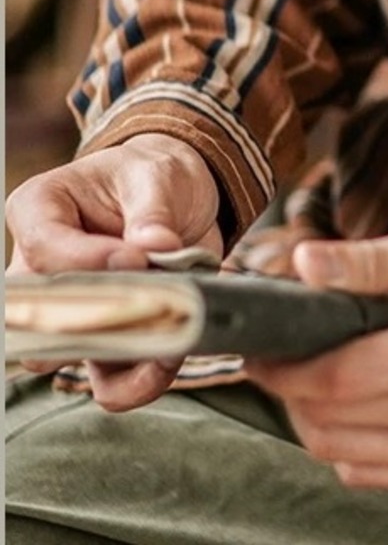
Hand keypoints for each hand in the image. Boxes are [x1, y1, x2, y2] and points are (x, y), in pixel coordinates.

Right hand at [5, 133, 222, 409]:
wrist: (181, 195)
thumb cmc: (154, 175)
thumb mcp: (157, 176)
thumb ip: (153, 211)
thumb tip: (156, 248)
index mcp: (39, 212)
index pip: (44, 248)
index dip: (89, 260)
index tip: (137, 257)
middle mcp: (41, 268)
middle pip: (39, 314)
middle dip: (93, 321)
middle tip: (145, 312)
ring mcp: (72, 307)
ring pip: (67, 355)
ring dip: (117, 356)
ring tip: (165, 346)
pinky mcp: (109, 333)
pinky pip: (107, 377)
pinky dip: (136, 378)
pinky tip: (168, 362)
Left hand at [244, 214, 387, 488]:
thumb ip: (374, 259)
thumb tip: (303, 266)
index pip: (335, 380)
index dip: (281, 366)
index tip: (261, 341)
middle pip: (328, 425)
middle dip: (292, 387)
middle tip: (292, 345)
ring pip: (342, 454)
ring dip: (317, 415)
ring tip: (330, 365)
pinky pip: (374, 471)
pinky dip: (350, 440)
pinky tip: (366, 394)